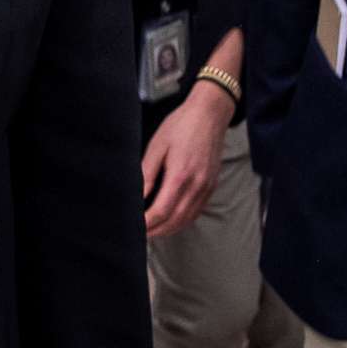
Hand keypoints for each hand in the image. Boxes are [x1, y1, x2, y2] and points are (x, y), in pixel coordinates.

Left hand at [141, 86, 230, 238]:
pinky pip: (196, 211)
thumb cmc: (181, 126)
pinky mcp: (211, 185)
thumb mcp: (157, 146)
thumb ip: (147, 174)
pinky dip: (182, 220)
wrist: (209, 114)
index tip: (135, 226)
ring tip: (152, 230)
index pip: (162, 211)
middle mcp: (197, 185)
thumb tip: (138, 197)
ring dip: (169, 229)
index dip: (147, 223)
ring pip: (187, 219)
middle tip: (139, 234)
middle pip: (175, 220)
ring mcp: (207, 187)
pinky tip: (171, 219)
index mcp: (181, 175)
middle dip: (156, 231)